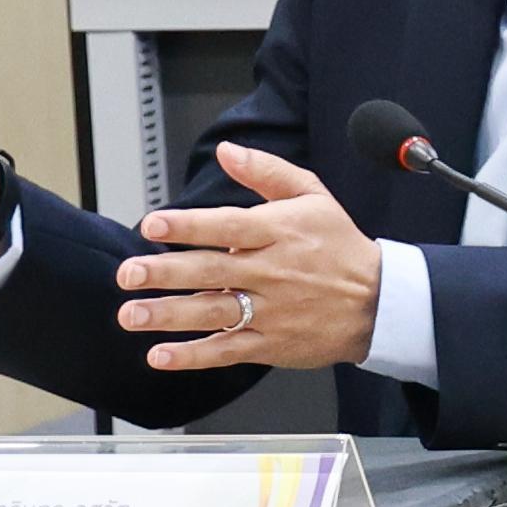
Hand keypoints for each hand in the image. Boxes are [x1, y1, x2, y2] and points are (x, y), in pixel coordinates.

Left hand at [113, 145, 382, 375]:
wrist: (378, 301)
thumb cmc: (339, 245)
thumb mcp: (313, 196)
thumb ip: (266, 171)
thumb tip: (226, 151)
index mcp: (280, 232)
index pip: (228, 225)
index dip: (189, 225)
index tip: (153, 225)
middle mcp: (273, 271)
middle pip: (212, 270)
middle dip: (165, 273)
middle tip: (127, 274)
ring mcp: (272, 310)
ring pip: (214, 312)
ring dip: (169, 315)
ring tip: (131, 314)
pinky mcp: (272, 343)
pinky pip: (228, 350)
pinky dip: (194, 355)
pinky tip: (161, 355)